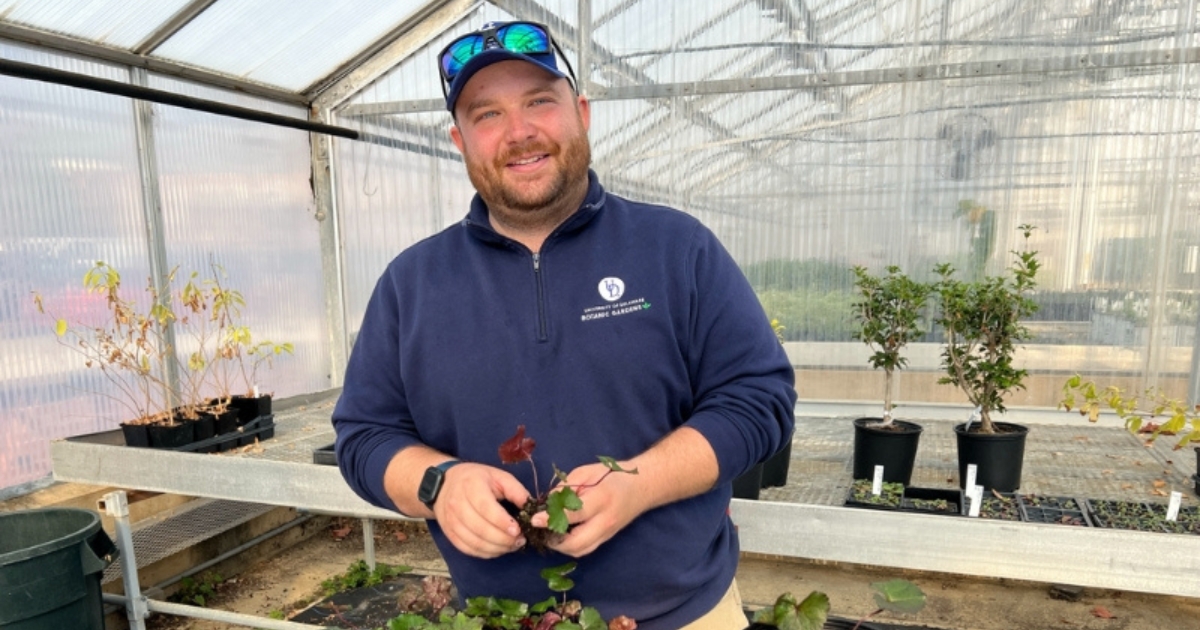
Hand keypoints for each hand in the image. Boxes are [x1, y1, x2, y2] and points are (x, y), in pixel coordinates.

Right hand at [434, 463, 530, 558]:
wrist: (445, 484)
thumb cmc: (477, 479)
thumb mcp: (498, 476)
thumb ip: (516, 490)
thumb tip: (532, 509)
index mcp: (471, 486)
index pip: (486, 508)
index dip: (502, 522)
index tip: (518, 530)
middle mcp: (457, 504)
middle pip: (480, 529)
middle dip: (503, 539)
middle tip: (520, 541)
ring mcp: (451, 520)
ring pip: (474, 542)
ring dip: (496, 548)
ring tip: (512, 546)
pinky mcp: (450, 533)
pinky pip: (468, 549)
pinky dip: (485, 553)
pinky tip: (498, 549)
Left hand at [529, 460, 646, 556]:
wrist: (642, 486)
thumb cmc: (613, 474)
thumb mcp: (587, 472)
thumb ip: (566, 488)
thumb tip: (548, 503)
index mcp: (601, 499)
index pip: (573, 514)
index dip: (551, 519)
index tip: (534, 519)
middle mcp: (605, 521)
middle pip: (576, 543)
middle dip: (553, 540)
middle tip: (541, 529)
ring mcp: (607, 533)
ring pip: (579, 551)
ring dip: (561, 546)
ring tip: (550, 532)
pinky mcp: (606, 539)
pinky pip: (584, 549)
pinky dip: (570, 546)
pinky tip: (562, 535)